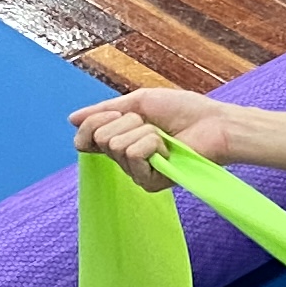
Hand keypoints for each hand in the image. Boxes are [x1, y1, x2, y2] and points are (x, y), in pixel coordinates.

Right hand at [69, 83, 226, 189]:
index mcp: (120, 140)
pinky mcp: (150, 183)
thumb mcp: (138, 103)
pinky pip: (133, 155)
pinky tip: (168, 149)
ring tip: (164, 136)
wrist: (213, 123)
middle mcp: (124, 160)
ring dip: (144, 131)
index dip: (92, 123)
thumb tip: (72, 119)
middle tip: (151, 124)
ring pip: (117, 145)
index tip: (114, 113)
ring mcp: (136, 173)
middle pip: (100, 137)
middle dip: (127, 121)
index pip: (84, 140)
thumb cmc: (183, 111)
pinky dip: (152, 143)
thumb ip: (104, 111)